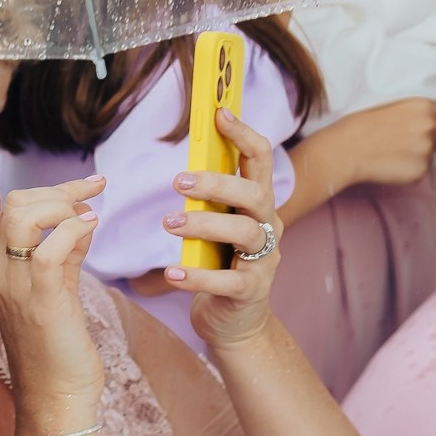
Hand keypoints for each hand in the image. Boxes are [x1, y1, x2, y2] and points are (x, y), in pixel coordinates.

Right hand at [0, 174, 107, 415]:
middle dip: (58, 190)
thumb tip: (82, 222)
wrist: (56, 399)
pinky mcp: (39, 299)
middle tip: (93, 196)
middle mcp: (0, 273)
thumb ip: (66, 255)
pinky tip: (92, 229)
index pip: (17, 211)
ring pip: (24, 216)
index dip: (54, 191)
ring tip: (89, 217)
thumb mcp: (61, 293)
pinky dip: (73, 229)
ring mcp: (15, 285)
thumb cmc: (60, 353)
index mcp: (1, 271)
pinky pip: (49, 248)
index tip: (90, 187)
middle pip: (15, 204)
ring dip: (63, 204)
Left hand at [164, 107, 282, 350]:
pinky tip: (172, 273)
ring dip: (203, 225)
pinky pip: (227, 281)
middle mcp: (267, 226)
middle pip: (253, 194)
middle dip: (217, 183)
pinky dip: (197, 276)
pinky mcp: (251, 292)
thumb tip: (183, 163)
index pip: (259, 159)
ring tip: (168, 225)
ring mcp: (263, 260)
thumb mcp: (216, 225)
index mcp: (257, 204)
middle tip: (177, 182)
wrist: (235, 322)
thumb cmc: (220, 263)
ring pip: (243, 233)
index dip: (243, 133)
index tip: (219, 112)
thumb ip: (208, 198)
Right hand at [318, 96, 435, 190]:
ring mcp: (427, 151)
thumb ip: (415, 111)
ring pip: (430, 156)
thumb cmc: (359, 125)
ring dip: (417, 157)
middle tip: (400, 143)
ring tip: (391, 154)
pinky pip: (420, 172)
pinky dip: (408, 171)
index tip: (425, 128)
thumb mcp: (390, 105)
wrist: (344, 149)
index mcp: (423, 106)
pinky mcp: (420, 171)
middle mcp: (430, 127)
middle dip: (426, 141)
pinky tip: (389, 165)